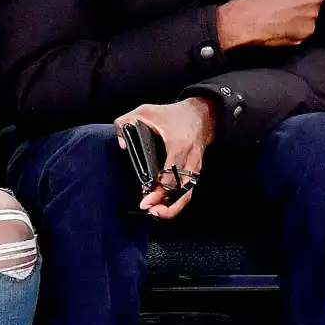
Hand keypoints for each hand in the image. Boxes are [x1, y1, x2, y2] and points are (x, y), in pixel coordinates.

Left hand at [114, 97, 214, 219]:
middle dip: (167, 204)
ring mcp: (196, 166)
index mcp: (179, 145)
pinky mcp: (196, 170)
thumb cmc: (174, 114)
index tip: (145, 199)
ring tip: (158, 214)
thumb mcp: (146, 111)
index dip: (159, 190)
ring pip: (188, 193)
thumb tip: (121, 144)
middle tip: (151, 211)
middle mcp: (190, 158)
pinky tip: (165, 205)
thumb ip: (126, 123)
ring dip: (174, 206)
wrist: (203, 113)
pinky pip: (189, 190)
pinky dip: (178, 200)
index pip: (171, 174)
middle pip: (181, 189)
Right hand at [217, 0, 324, 48]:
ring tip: (284, 19)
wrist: (248, 20)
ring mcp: (312, 18)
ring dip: (302, 19)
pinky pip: (304, 31)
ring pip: (311, 18)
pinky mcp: (306, 33)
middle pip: (317, 3)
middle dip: (307, 5)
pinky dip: (296, 30)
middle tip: (291, 8)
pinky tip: (282, 29)